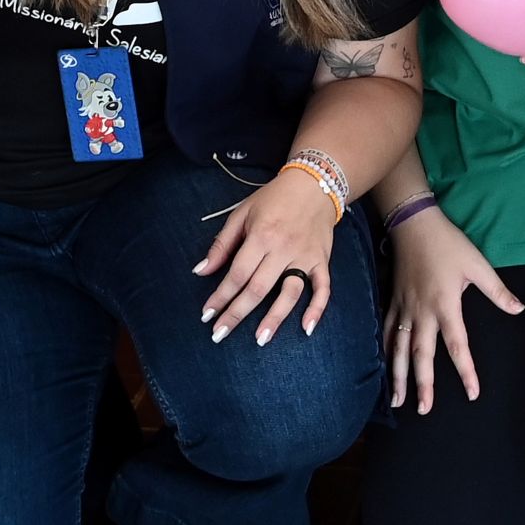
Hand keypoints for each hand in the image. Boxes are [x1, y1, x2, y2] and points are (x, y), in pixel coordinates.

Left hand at [195, 160, 338, 343]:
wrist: (314, 184)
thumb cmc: (273, 199)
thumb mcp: (242, 214)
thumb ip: (222, 244)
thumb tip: (201, 271)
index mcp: (261, 235)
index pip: (237, 274)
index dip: (220, 296)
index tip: (207, 314)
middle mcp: (283, 248)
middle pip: (258, 288)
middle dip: (237, 314)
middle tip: (220, 334)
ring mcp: (305, 256)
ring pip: (290, 292)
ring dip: (275, 318)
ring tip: (260, 339)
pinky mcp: (321, 260)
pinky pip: (323, 288)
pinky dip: (317, 308)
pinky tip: (307, 328)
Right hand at [384, 207, 519, 411]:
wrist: (413, 223)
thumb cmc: (448, 243)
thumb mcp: (477, 264)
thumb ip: (497, 291)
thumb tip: (519, 310)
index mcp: (446, 305)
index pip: (458, 346)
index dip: (466, 371)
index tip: (472, 393)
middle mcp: (422, 313)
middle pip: (422, 356)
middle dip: (423, 385)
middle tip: (424, 410)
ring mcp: (404, 308)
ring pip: (399, 349)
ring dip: (398, 376)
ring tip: (397, 401)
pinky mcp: (393, 301)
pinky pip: (388, 332)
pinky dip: (386, 352)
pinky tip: (385, 367)